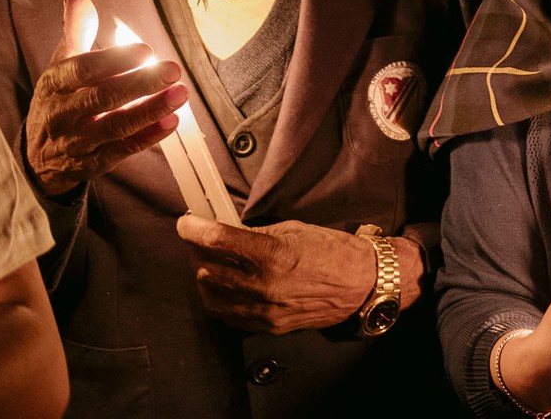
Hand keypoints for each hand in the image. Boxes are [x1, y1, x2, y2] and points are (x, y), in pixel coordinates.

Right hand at [25, 0, 186, 196]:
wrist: (39, 154)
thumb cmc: (60, 98)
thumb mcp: (61, 64)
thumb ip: (75, 31)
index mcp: (55, 84)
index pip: (81, 71)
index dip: (113, 61)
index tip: (145, 50)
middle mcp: (63, 114)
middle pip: (102, 98)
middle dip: (140, 84)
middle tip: (173, 70)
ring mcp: (77, 141)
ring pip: (115, 127)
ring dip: (150, 110)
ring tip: (181, 93)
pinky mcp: (93, 163)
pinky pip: (122, 151)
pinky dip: (148, 137)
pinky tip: (173, 121)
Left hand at [176, 217, 386, 333]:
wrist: (363, 284)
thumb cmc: (334, 252)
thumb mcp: (295, 230)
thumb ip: (258, 235)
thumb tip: (228, 234)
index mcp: (273, 255)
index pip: (217, 241)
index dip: (194, 229)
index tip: (187, 223)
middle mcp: (264, 286)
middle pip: (206, 269)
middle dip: (197, 252)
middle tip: (199, 241)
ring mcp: (264, 311)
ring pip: (211, 297)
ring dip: (204, 278)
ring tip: (210, 264)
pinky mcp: (268, 326)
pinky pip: (229, 315)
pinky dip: (220, 299)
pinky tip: (226, 287)